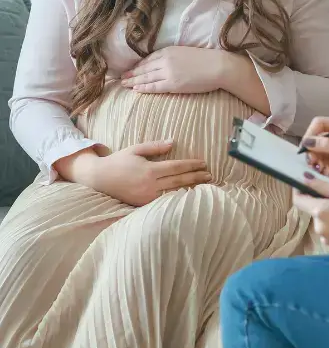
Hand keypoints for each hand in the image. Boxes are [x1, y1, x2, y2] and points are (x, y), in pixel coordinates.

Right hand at [61, 142, 211, 205]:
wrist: (99, 179)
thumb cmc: (119, 161)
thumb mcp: (136, 149)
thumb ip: (155, 147)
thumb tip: (173, 142)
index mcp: (149, 169)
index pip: (176, 167)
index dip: (191, 165)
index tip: (204, 163)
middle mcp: (149, 185)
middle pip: (179, 181)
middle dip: (196, 178)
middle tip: (210, 175)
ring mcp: (147, 197)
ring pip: (174, 193)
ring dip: (191, 189)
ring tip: (205, 186)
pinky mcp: (143, 205)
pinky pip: (164, 201)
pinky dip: (178, 198)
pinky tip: (188, 196)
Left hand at [121, 46, 224, 93]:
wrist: (218, 66)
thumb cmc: (206, 60)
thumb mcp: (186, 52)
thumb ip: (173, 56)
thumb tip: (164, 62)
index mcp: (169, 50)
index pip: (149, 58)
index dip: (138, 65)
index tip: (131, 69)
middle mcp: (165, 60)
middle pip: (144, 68)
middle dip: (132, 73)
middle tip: (121, 77)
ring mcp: (168, 72)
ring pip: (146, 77)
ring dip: (133, 80)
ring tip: (124, 84)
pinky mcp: (173, 84)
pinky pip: (154, 86)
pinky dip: (144, 87)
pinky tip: (136, 89)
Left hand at [293, 174, 328, 248]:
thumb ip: (320, 185)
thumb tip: (304, 178)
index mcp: (318, 211)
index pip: (297, 200)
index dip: (299, 190)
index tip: (305, 183)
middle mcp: (318, 227)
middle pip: (310, 210)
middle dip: (317, 200)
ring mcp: (326, 238)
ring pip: (320, 220)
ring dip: (326, 212)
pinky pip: (328, 229)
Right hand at [300, 116, 328, 193]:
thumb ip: (326, 145)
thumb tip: (307, 141)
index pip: (320, 123)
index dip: (311, 132)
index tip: (306, 145)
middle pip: (316, 138)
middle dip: (312, 150)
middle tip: (312, 161)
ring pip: (317, 152)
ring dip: (316, 160)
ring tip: (321, 168)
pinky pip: (322, 162)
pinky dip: (321, 167)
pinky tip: (326, 172)